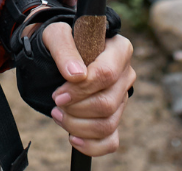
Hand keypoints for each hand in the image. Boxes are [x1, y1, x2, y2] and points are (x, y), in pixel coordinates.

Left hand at [39, 22, 134, 156]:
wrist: (56, 57)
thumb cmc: (60, 42)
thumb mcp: (55, 35)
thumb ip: (64, 48)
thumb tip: (76, 74)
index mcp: (119, 49)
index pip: (106, 74)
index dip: (81, 89)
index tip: (59, 93)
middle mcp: (125, 74)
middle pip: (107, 104)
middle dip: (76, 109)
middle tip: (56, 101)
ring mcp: (122, 98)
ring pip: (107, 124)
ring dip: (77, 125)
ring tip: (58, 114)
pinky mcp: (114, 117)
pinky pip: (111, 141)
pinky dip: (91, 145)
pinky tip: (73, 137)